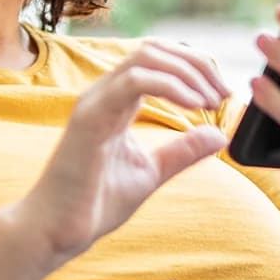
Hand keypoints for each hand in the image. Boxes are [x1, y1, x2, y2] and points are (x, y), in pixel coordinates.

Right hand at [22, 41, 230, 258]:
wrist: (56, 230)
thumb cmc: (95, 202)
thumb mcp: (151, 171)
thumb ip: (183, 150)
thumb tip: (220, 134)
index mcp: (117, 101)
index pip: (158, 60)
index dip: (194, 68)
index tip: (221, 95)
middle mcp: (104, 93)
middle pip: (155, 49)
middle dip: (196, 64)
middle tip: (222, 94)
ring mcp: (95, 101)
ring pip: (146, 57)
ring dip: (187, 72)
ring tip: (210, 100)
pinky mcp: (90, 117)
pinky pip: (134, 82)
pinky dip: (171, 86)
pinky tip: (192, 106)